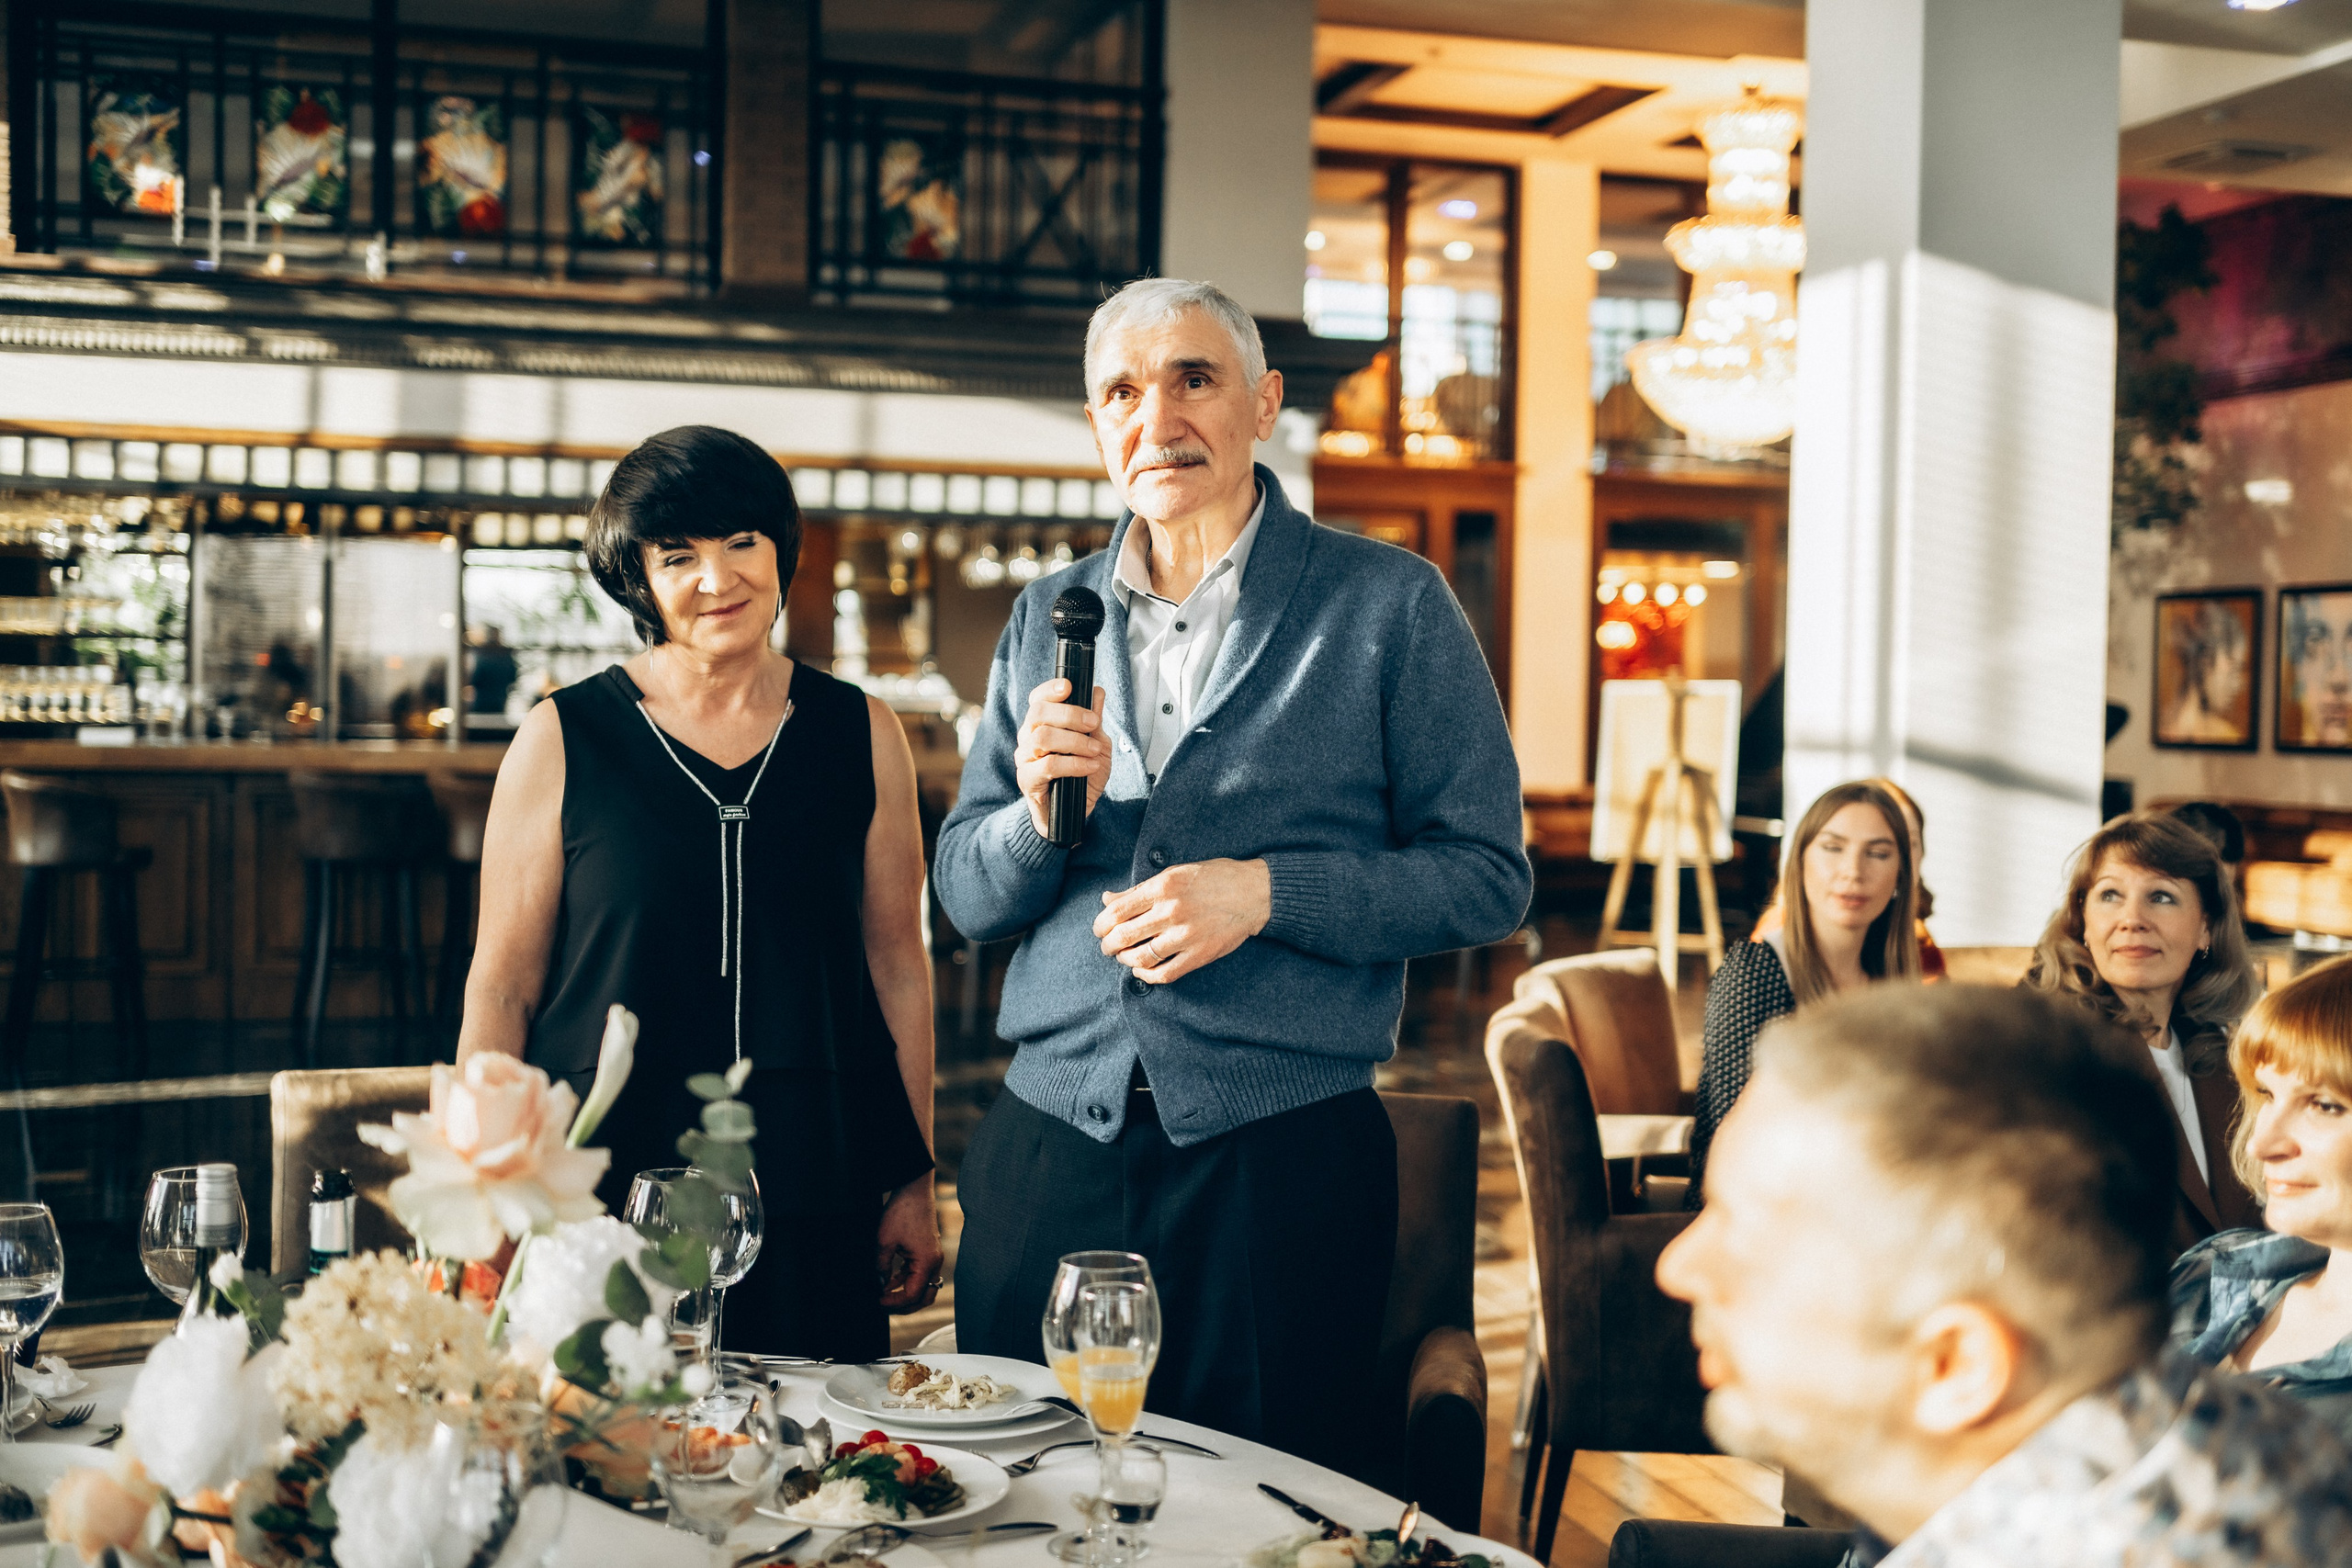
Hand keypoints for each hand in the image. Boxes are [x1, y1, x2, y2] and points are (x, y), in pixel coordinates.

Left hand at [876, 1181, 943, 1313]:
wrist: (914, 1189)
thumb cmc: (902, 1212)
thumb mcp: (884, 1242)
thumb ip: (881, 1267)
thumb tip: (878, 1284)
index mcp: (927, 1262)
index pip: (912, 1295)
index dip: (894, 1302)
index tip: (878, 1301)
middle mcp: (934, 1263)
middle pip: (925, 1296)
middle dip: (905, 1306)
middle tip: (884, 1306)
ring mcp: (933, 1257)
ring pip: (923, 1287)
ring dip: (905, 1294)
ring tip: (884, 1295)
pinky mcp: (927, 1251)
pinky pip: (919, 1274)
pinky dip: (906, 1281)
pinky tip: (889, 1280)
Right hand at [1016, 677, 1111, 839]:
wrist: (1075, 814)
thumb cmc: (1082, 777)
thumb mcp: (1097, 746)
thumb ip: (1095, 721)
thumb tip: (1097, 692)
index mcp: (1042, 725)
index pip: (1038, 699)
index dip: (1050, 689)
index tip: (1069, 686)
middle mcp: (1028, 738)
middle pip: (1038, 713)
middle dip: (1070, 714)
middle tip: (1094, 722)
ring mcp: (1025, 758)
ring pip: (1042, 736)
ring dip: (1074, 740)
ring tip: (1093, 749)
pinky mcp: (1027, 780)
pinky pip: (1046, 765)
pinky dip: (1073, 763)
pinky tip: (1089, 766)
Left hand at [1093, 858, 1270, 983]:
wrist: (1254, 893)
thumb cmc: (1214, 879)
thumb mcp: (1174, 873)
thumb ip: (1139, 889)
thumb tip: (1107, 899)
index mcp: (1163, 886)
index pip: (1117, 911)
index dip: (1101, 924)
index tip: (1100, 929)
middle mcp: (1172, 911)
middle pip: (1124, 936)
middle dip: (1108, 945)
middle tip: (1107, 946)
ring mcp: (1186, 935)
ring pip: (1140, 957)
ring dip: (1124, 960)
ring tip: (1123, 957)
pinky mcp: (1200, 954)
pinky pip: (1165, 973)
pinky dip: (1147, 976)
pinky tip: (1141, 970)